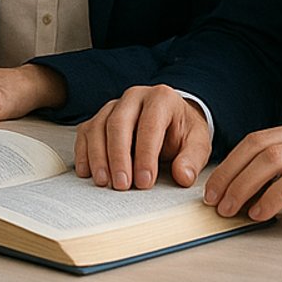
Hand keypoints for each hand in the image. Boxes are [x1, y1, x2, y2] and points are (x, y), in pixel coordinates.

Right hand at [74, 84, 211, 190]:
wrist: (172, 119)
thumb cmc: (183, 131)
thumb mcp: (198, 143)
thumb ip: (192, 159)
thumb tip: (183, 176)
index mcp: (161, 98)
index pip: (149, 125)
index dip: (146, 155)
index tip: (145, 182)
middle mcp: (134, 96)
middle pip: (118, 123)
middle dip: (118, 156)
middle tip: (122, 185)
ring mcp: (114, 105)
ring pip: (98, 127)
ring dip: (98, 157)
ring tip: (104, 182)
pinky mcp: (100, 117)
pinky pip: (86, 132)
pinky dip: (84, 153)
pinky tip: (87, 172)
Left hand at [203, 122, 281, 224]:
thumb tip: (251, 189)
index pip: (254, 141)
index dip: (229, 164)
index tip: (213, 187)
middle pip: (257, 148)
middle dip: (230, 174)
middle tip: (215, 201)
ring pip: (272, 159)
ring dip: (245, 185)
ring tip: (232, 209)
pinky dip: (273, 196)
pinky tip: (262, 213)